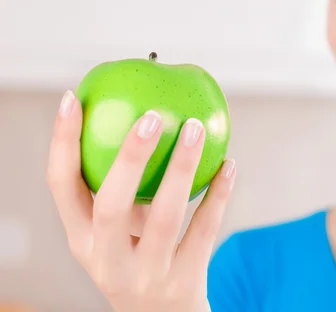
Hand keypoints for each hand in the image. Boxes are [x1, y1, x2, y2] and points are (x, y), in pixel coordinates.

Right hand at [46, 90, 234, 311]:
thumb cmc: (137, 259)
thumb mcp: (116, 234)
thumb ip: (120, 190)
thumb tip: (135, 120)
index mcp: (83, 240)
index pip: (61, 187)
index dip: (62, 142)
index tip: (72, 99)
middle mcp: (108, 260)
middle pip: (111, 206)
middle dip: (130, 158)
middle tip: (152, 115)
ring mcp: (148, 275)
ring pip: (166, 217)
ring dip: (182, 168)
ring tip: (195, 128)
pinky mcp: (185, 282)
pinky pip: (205, 229)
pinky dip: (218, 194)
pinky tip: (229, 163)